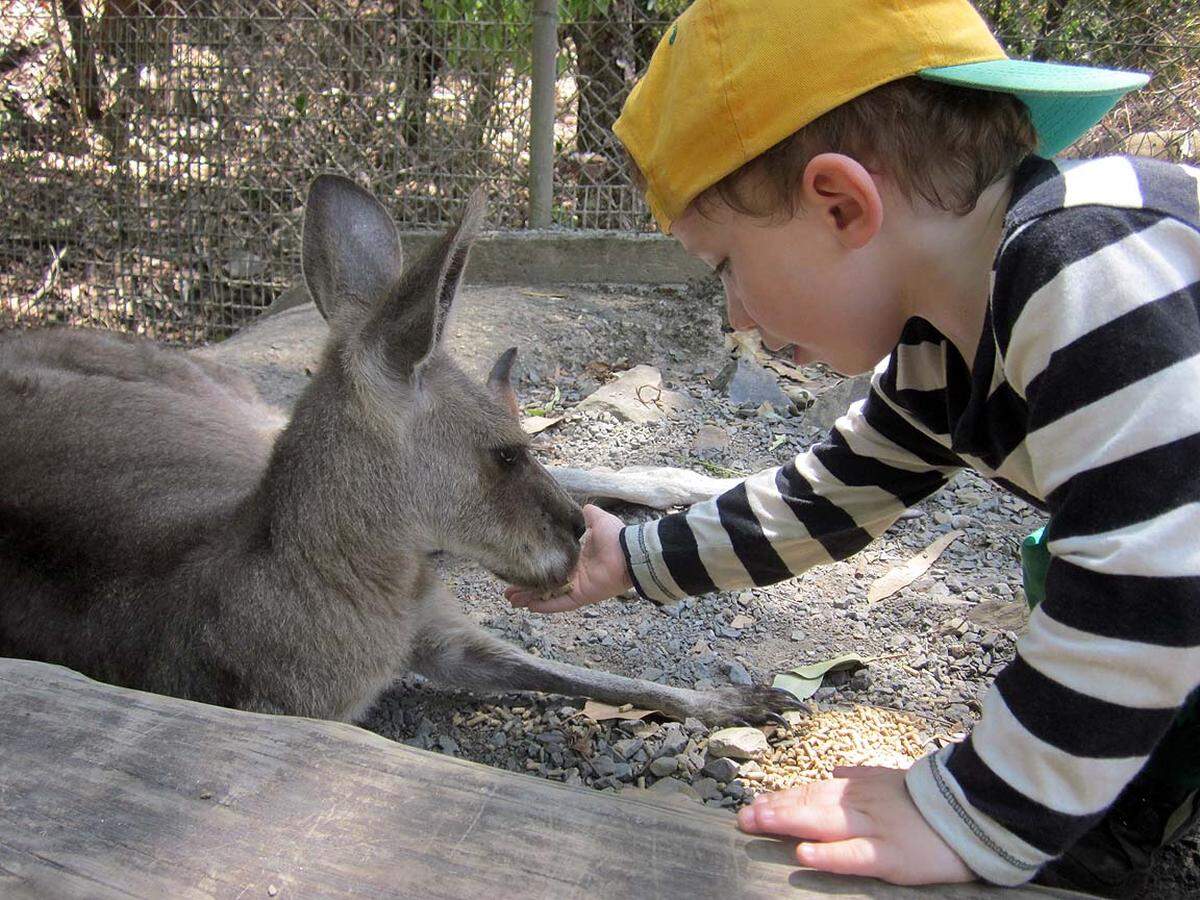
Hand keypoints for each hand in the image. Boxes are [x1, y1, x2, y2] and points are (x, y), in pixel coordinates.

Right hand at [505, 504, 633, 612]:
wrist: (629, 552)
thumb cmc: (615, 537)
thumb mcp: (597, 519)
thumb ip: (586, 514)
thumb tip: (581, 505)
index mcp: (576, 557)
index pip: (550, 565)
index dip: (534, 568)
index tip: (517, 568)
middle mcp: (574, 573)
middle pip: (544, 584)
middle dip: (525, 587)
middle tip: (507, 592)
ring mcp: (576, 586)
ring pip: (548, 595)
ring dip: (530, 598)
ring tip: (511, 601)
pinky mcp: (581, 596)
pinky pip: (560, 603)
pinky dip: (546, 606)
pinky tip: (529, 607)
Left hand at [737, 766, 974, 886]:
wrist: (978, 812)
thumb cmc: (931, 801)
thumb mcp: (892, 779)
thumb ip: (861, 775)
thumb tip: (834, 768)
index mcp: (861, 788)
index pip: (813, 791)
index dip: (782, 797)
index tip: (754, 803)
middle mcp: (861, 804)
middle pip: (810, 804)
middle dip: (774, 810)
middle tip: (743, 817)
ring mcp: (875, 829)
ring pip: (824, 823)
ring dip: (787, 823)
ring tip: (758, 824)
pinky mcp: (893, 857)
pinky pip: (855, 856)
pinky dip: (828, 855)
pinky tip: (804, 854)